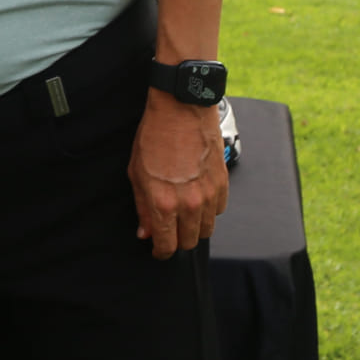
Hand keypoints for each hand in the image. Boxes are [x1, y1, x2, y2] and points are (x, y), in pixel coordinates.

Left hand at [130, 91, 227, 259]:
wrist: (181, 108)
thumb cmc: (154, 136)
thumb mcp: (137, 173)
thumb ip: (142, 207)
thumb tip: (145, 232)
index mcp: (163, 203)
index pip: (167, 245)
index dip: (161, 251)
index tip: (159, 248)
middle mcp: (189, 204)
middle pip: (189, 242)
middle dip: (177, 240)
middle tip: (170, 229)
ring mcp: (209, 194)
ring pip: (206, 229)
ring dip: (194, 226)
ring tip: (184, 213)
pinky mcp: (223, 183)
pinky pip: (219, 210)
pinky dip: (209, 209)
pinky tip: (198, 197)